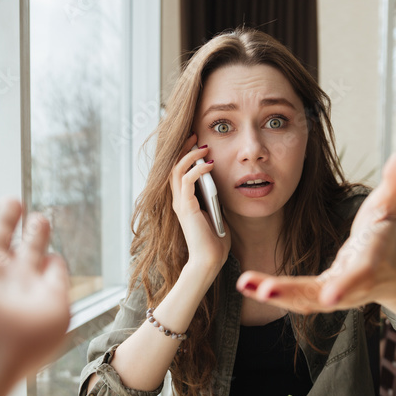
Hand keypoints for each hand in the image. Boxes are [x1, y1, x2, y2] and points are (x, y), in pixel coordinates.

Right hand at [170, 134, 230, 278]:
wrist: (209, 261)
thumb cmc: (215, 242)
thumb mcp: (217, 214)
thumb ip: (215, 200)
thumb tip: (222, 185)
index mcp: (184, 202)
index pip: (179, 173)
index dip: (186, 156)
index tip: (198, 143)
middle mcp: (178, 201)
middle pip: (174, 166)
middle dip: (184, 149)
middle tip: (195, 135)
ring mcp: (180, 203)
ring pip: (177, 170)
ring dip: (190, 156)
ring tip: (202, 147)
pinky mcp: (186, 207)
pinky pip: (187, 180)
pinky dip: (197, 169)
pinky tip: (209, 164)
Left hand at [236, 153, 395, 312]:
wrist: (389, 269)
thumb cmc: (385, 233)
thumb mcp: (391, 205)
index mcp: (373, 259)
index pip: (362, 273)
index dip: (347, 285)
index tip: (330, 295)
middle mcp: (353, 285)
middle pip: (324, 294)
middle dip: (295, 292)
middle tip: (266, 290)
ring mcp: (336, 295)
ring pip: (304, 300)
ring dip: (276, 295)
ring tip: (245, 283)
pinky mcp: (319, 296)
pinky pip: (295, 298)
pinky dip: (271, 292)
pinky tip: (247, 284)